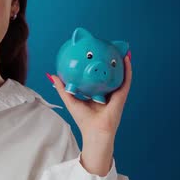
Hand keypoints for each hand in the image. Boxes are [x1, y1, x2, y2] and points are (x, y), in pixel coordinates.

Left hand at [47, 51, 131, 174]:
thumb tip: (52, 75)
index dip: (96, 66)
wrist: (95, 131)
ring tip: (120, 49)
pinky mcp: (122, 95)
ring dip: (121, 62)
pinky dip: (127, 69)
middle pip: (109, 74)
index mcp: (97, 92)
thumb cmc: (83, 119)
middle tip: (108, 47)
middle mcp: (107, 92)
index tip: (94, 53)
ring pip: (120, 74)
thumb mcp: (70, 99)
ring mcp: (116, 93)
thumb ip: (62, 88)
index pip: (97, 77)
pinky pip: (126, 79)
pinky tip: (126, 59)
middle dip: (110, 61)